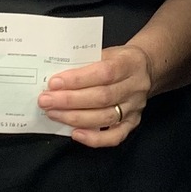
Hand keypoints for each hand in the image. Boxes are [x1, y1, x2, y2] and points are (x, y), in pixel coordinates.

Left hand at [38, 42, 154, 146]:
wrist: (144, 69)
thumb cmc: (118, 60)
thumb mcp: (106, 52)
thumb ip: (86, 64)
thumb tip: (57, 80)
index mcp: (130, 63)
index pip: (104, 73)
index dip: (78, 79)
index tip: (54, 83)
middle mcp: (135, 87)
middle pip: (102, 97)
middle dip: (70, 101)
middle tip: (46, 101)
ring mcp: (135, 107)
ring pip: (105, 117)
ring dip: (75, 118)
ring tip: (53, 114)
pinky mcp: (133, 123)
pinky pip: (115, 137)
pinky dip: (94, 139)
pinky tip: (76, 134)